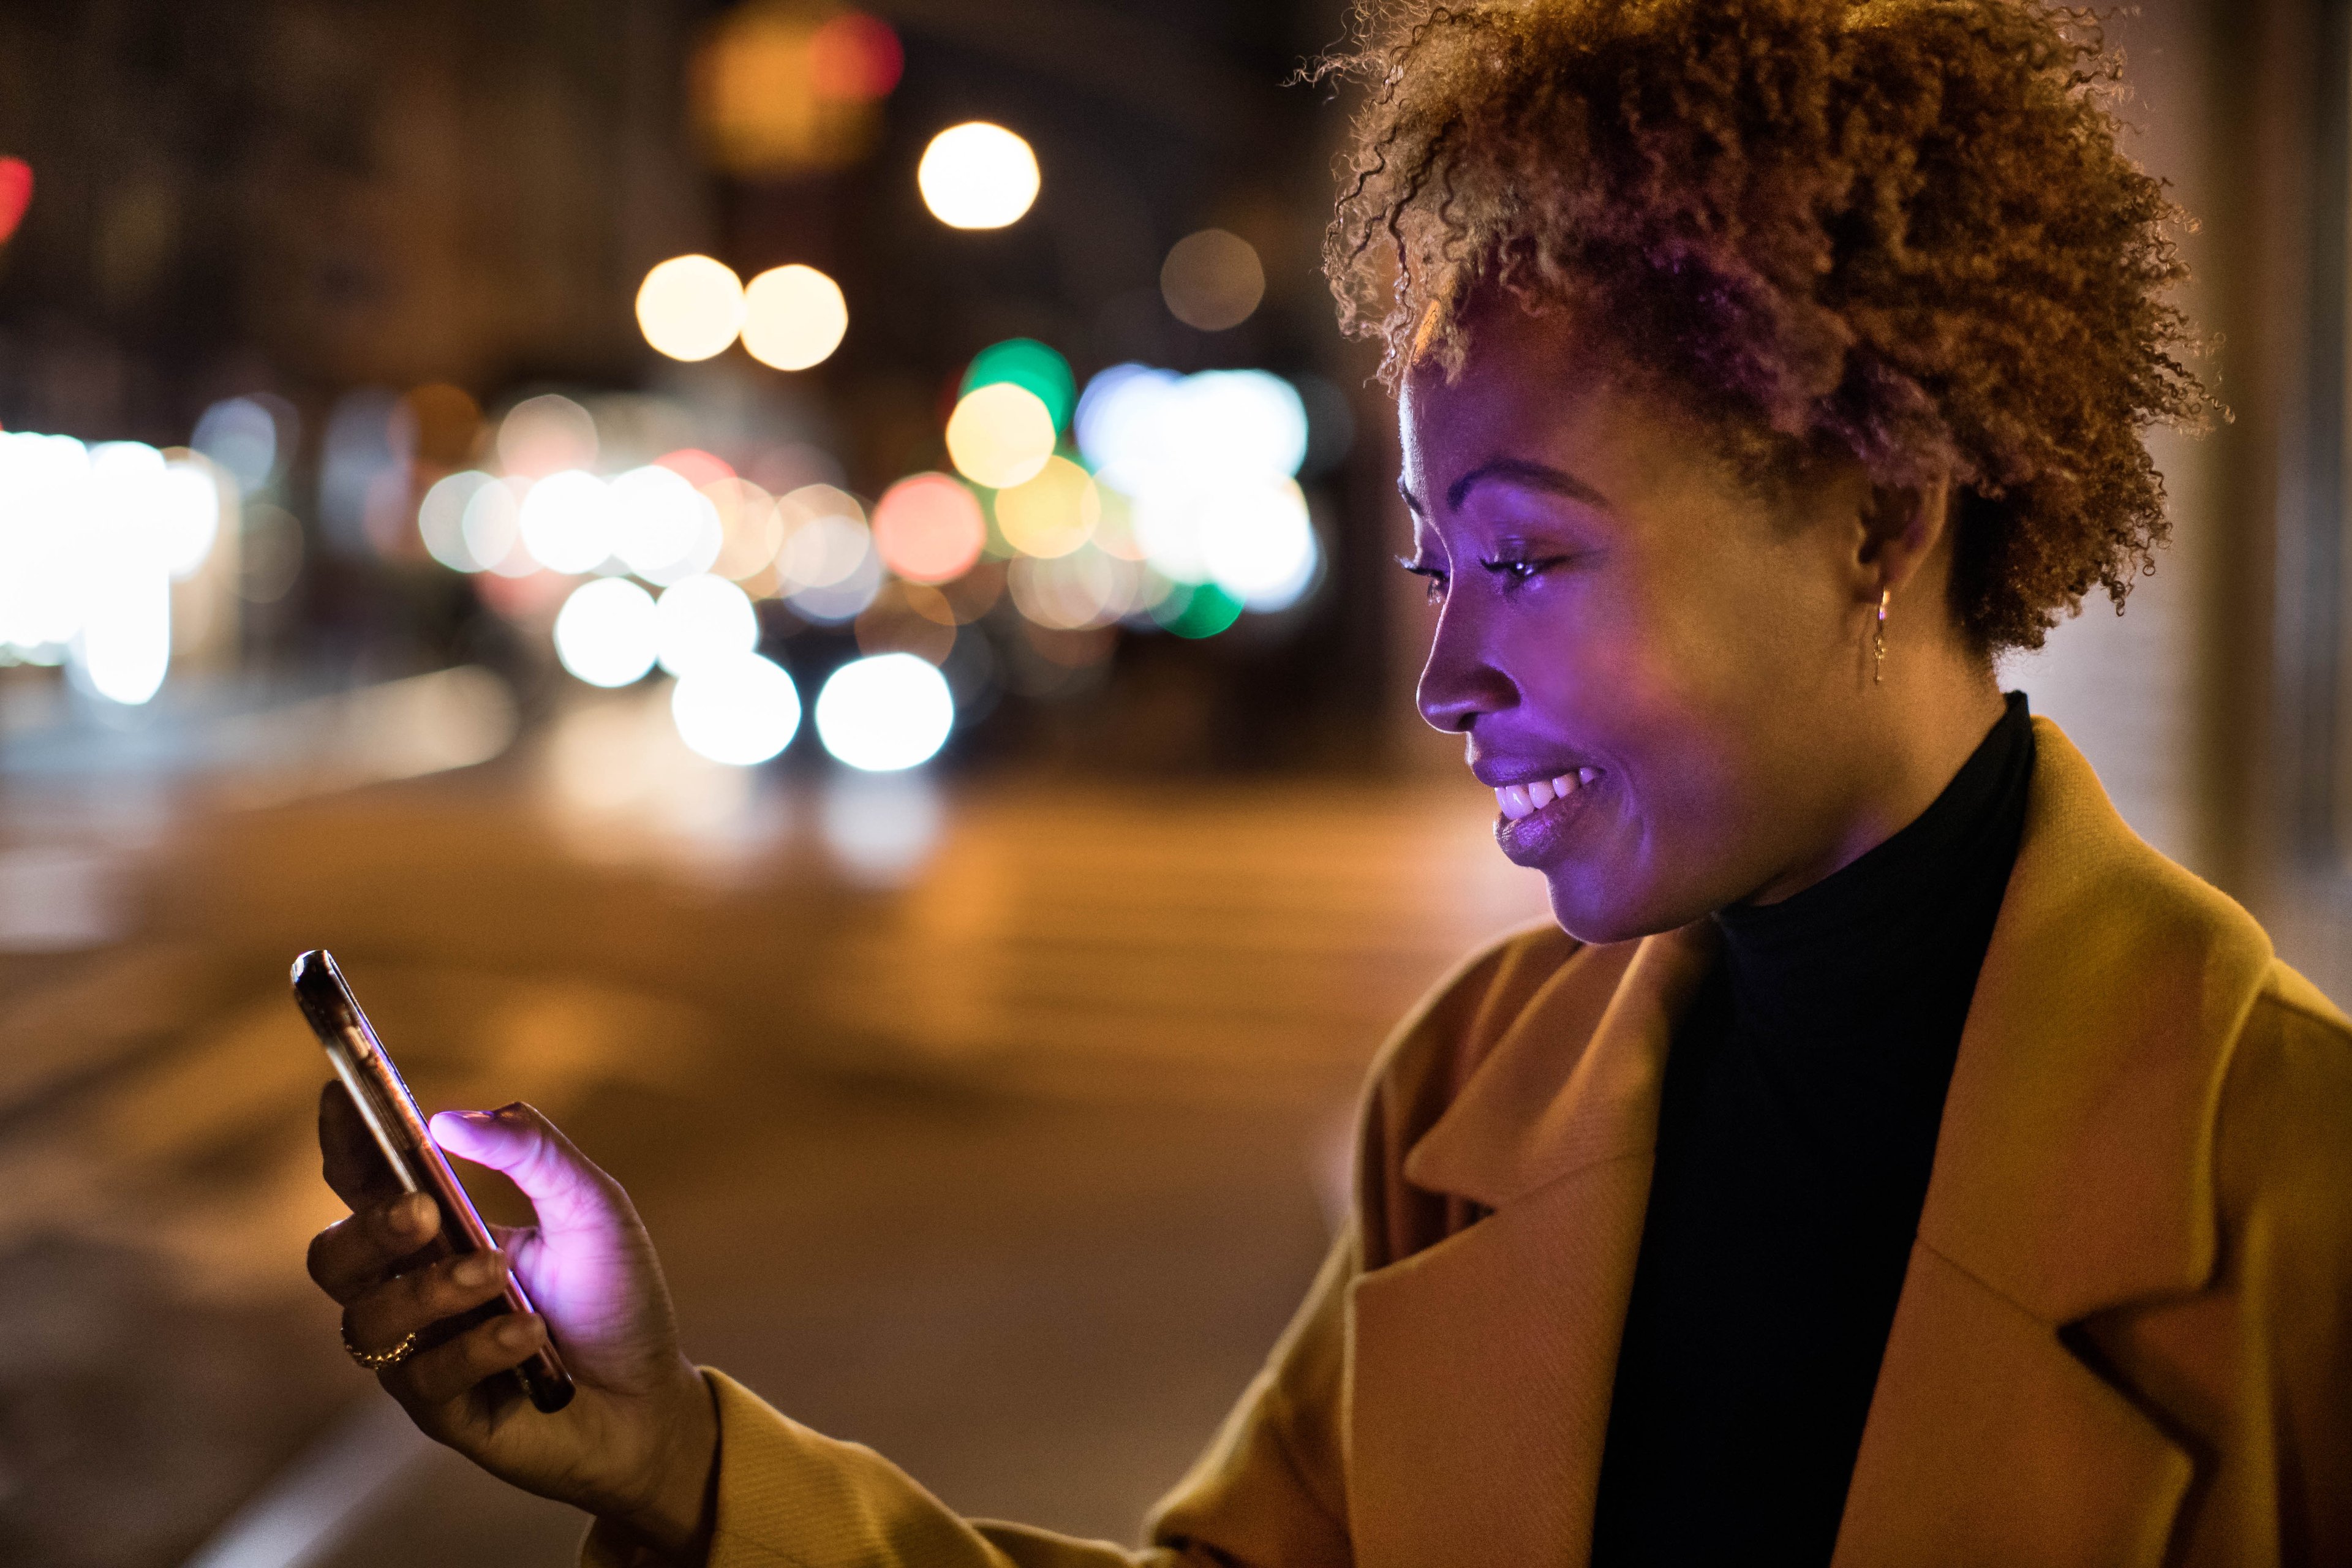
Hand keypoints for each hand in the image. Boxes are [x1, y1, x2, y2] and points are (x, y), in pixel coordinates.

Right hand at [306, 1087, 717, 1556]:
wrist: (652, 1399)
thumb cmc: (617, 1299)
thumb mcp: (593, 1209)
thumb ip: (534, 1154)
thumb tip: (453, 1117)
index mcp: (441, 1234)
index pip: (369, 1186)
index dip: (346, 1143)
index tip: (342, 1095)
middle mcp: (415, 1292)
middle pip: (334, 1258)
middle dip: (368, 1228)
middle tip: (422, 1209)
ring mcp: (421, 1353)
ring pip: (369, 1320)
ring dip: (433, 1289)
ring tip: (498, 1274)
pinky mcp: (442, 1412)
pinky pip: (426, 1377)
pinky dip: (480, 1346)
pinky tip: (530, 1335)